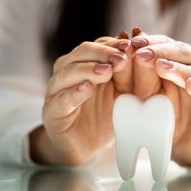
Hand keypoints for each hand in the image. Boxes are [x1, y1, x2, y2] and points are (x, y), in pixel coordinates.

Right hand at [30, 36, 133, 165]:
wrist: (88, 146)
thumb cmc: (106, 116)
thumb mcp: (123, 94)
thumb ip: (128, 75)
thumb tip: (138, 49)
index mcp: (86, 64)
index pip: (98, 46)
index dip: (113, 45)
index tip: (132, 46)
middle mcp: (69, 72)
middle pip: (81, 53)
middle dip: (102, 54)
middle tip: (121, 58)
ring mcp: (57, 91)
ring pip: (67, 72)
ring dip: (88, 69)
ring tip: (107, 71)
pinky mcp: (52, 111)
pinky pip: (61, 99)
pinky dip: (74, 93)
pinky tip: (87, 89)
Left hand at [131, 34, 190, 165]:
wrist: (187, 147)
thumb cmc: (168, 117)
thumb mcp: (152, 95)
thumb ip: (145, 75)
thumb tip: (133, 50)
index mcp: (187, 61)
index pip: (170, 45)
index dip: (152, 42)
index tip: (133, 42)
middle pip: (184, 53)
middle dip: (161, 52)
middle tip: (143, 53)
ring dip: (179, 69)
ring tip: (162, 67)